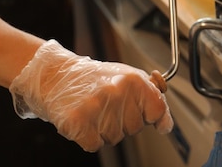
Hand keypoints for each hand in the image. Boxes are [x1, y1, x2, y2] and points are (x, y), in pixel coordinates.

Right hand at [9, 40, 172, 151]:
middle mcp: (118, 92)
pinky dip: (88, 138)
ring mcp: (98, 108)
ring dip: (105, 129)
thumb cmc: (94, 78)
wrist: (55, 76)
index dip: (153, 117)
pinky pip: (95, 146)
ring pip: (115, 138)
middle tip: (107, 105)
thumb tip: (166, 123)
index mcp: (134, 80)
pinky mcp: (78, 123)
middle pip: (136, 128)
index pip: (158, 110)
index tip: (149, 118)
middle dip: (124, 121)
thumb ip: (152, 96)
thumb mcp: (128, 76)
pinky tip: (83, 120)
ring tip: (94, 109)